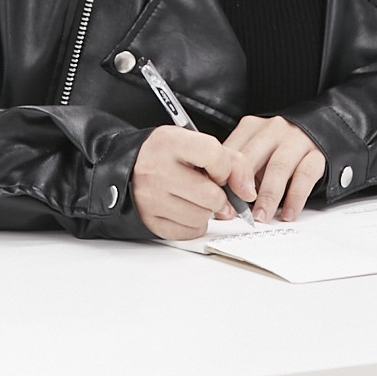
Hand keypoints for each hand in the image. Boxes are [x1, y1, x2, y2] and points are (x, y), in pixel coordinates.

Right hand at [131, 125, 238, 239]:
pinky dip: (194, 225)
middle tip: (211, 190)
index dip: (224, 168)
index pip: (213, 154)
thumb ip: (230, 160)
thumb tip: (248, 192)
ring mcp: (150, 198)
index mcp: (170, 143)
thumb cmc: (167, 155)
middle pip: (210, 195)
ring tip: (196, 199)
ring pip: (201, 217)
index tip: (221, 172)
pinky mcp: (149, 221)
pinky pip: (188, 232)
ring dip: (207, 211)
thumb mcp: (194, 143)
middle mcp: (157, 170)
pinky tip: (186, 210)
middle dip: (219, 196)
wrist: (128, 167)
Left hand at [222, 114, 326, 220]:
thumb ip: (237, 173)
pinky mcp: (317, 154)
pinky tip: (288, 213)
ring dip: (268, 196)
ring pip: (279, 166)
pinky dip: (295, 198)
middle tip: (238, 210)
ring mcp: (296, 140)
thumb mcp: (254, 155)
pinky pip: (305, 175)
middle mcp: (273, 130)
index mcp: (251, 127)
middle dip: (243, 185)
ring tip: (262, 217)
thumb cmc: (277, 150)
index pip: (231, 151)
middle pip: (252, 156)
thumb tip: (220, 204)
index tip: (219, 201)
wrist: (317, 133)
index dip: (223, 178)